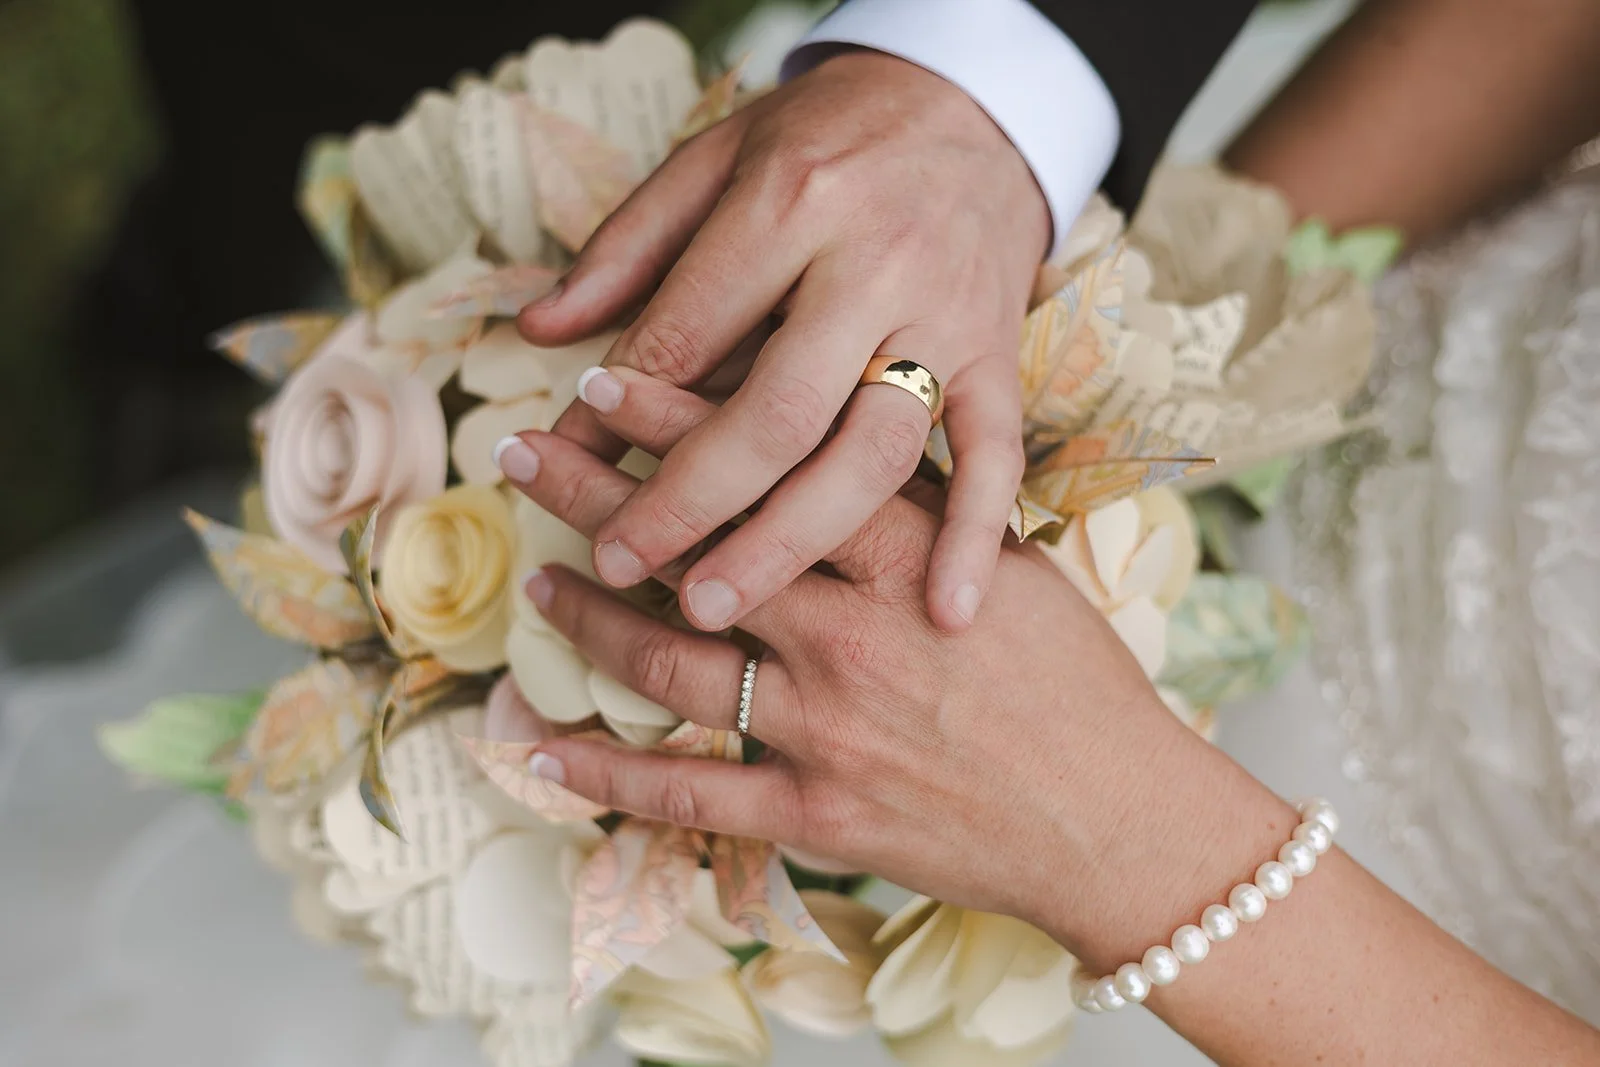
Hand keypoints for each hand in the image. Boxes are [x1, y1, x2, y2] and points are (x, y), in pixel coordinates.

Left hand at [495, 376, 1279, 959]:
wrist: (1117, 819)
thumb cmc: (1077, 685)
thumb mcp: (1013, 567)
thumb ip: (923, 512)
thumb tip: (842, 446)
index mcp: (908, 557)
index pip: (770, 466)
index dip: (678, 417)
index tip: (606, 380)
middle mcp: (853, 634)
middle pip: (697, 550)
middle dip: (600, 498)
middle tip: (526, 455)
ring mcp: (826, 728)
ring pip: (675, 662)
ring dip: (593, 620)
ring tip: (542, 580)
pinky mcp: (815, 812)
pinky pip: (688, 790)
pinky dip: (606, 771)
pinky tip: (539, 745)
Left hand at [518, 49, 1049, 634]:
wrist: (974, 105)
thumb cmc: (827, 136)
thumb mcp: (716, 155)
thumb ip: (628, 244)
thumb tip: (541, 328)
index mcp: (791, 201)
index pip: (690, 327)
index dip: (617, 405)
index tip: (556, 464)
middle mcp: (875, 264)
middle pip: (777, 410)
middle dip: (690, 499)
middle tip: (618, 561)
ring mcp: (948, 319)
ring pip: (872, 451)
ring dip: (793, 539)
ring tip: (714, 605)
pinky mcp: (1000, 357)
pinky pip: (996, 456)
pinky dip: (976, 535)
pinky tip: (947, 611)